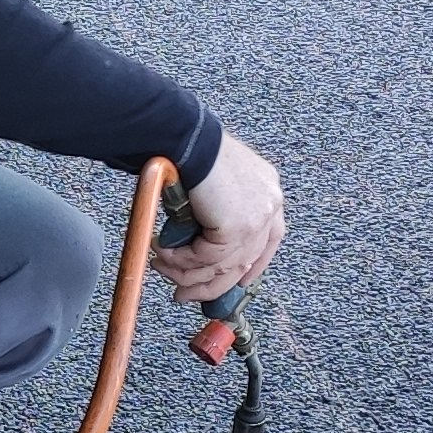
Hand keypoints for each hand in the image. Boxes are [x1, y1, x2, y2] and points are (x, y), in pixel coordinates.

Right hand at [154, 133, 283, 303]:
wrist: (185, 138)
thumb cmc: (192, 151)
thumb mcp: (214, 186)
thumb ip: (217, 214)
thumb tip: (199, 250)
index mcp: (268, 191)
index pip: (269, 241)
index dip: (250, 267)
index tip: (230, 283)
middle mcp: (270, 204)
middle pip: (246, 261)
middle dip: (210, 284)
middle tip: (184, 294)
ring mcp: (257, 217)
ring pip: (223, 264)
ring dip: (188, 274)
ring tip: (162, 268)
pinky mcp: (237, 227)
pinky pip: (206, 258)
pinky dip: (181, 262)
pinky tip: (162, 255)